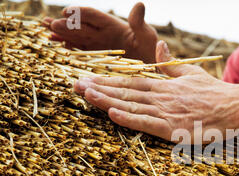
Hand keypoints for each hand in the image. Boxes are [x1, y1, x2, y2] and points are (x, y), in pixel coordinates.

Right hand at [43, 2, 157, 62]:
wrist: (156, 69)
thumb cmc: (153, 51)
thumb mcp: (148, 36)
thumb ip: (140, 23)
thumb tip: (139, 4)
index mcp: (113, 25)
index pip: (92, 15)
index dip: (79, 13)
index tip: (66, 13)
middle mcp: (103, 34)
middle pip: (81, 26)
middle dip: (65, 25)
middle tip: (50, 24)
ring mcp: (100, 45)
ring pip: (78, 37)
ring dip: (63, 34)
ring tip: (47, 31)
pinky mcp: (99, 57)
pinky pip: (82, 50)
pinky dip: (70, 48)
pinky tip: (60, 46)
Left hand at [74, 41, 238, 141]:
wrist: (235, 107)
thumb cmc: (216, 92)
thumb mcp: (192, 73)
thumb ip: (171, 65)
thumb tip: (159, 47)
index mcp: (164, 86)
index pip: (130, 82)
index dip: (108, 80)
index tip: (87, 78)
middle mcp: (161, 97)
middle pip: (125, 92)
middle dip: (99, 88)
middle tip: (74, 85)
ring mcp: (167, 113)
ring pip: (132, 106)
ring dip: (107, 101)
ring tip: (85, 95)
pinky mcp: (174, 128)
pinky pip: (148, 123)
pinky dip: (130, 119)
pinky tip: (112, 114)